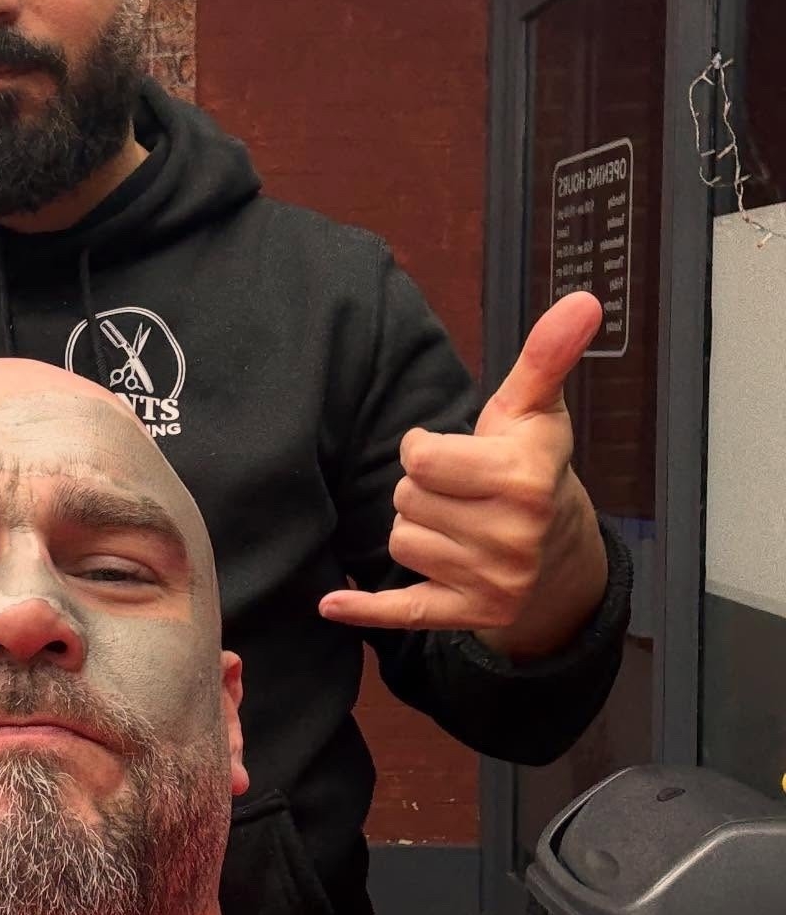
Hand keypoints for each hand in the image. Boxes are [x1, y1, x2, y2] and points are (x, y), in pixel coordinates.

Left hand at [319, 292, 608, 657]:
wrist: (563, 551)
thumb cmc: (532, 465)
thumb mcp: (535, 409)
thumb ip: (546, 355)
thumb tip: (584, 299)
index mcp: (523, 482)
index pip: (420, 459)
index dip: (425, 450)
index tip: (451, 453)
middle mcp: (512, 539)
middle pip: (407, 501)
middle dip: (424, 491)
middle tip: (459, 493)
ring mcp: (492, 583)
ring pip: (399, 543)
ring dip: (416, 530)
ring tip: (455, 525)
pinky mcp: (469, 615)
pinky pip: (400, 612)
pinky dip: (364, 610)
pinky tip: (331, 604)